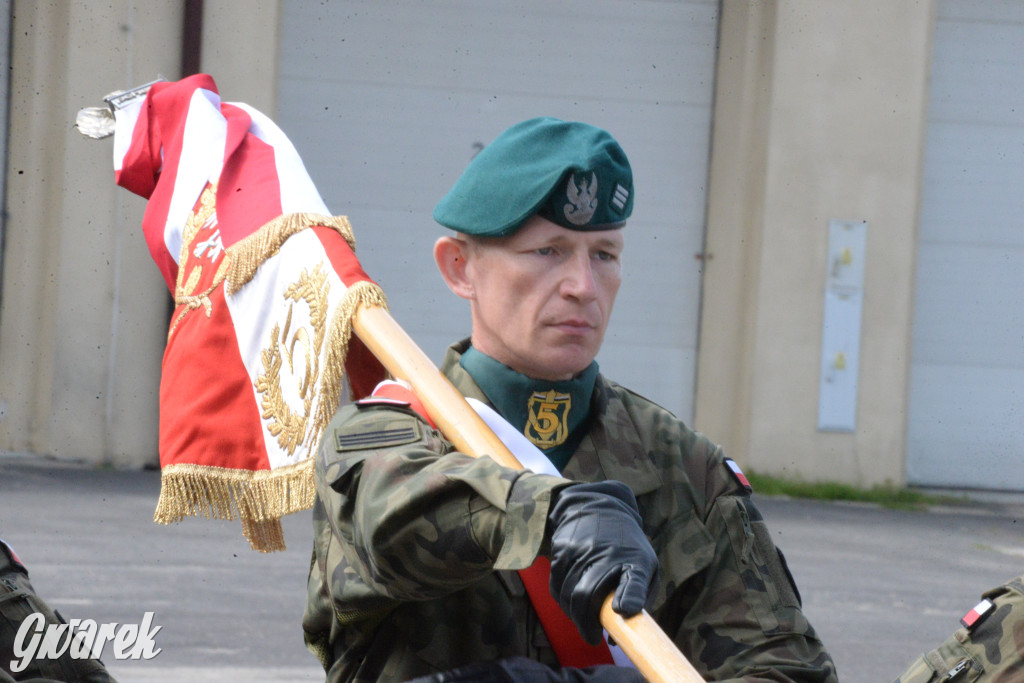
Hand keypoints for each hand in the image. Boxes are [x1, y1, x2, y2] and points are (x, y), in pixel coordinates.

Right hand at [546, 480, 657, 644]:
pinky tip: (570, 600)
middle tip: (592, 637)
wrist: (600, 506)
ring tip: (582, 618)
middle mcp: (608, 553)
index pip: (636, 579)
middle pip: (587, 596)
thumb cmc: (626, 546)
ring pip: (568, 594)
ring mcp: (582, 550)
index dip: (631, 595)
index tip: (623, 611)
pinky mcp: (563, 549)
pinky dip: (562, 599)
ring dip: (573, 613)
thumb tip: (617, 638)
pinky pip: (556, 585)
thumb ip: (637, 598)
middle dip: (586, 624)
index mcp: (636, 560)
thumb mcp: (644, 565)